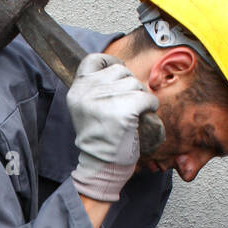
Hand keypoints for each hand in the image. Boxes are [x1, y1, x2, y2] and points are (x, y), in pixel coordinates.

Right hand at [67, 53, 159, 202]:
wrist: (101, 167)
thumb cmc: (99, 141)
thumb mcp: (86, 109)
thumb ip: (95, 89)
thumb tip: (119, 68)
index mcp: (77, 90)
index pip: (93, 60)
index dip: (110, 62)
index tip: (121, 74)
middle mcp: (88, 92)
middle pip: (119, 70)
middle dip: (130, 84)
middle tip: (129, 104)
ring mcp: (105, 100)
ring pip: (135, 82)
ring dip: (141, 96)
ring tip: (135, 113)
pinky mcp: (123, 110)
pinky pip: (146, 97)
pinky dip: (151, 105)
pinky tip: (144, 116)